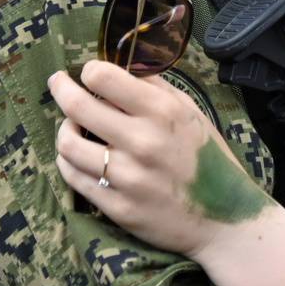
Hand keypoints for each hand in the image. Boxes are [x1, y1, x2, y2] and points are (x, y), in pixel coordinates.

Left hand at [49, 61, 271, 258]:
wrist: (226, 219)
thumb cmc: (210, 160)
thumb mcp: (192, 113)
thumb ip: (156, 88)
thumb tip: (121, 66)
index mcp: (163, 112)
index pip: (103, 77)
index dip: (90, 70)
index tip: (88, 73)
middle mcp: (143, 142)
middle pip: (77, 106)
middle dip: (61, 89)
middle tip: (58, 83)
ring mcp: (128, 178)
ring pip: (68, 144)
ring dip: (64, 129)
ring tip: (70, 126)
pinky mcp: (118, 208)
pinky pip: (74, 178)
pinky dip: (68, 161)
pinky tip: (76, 155)